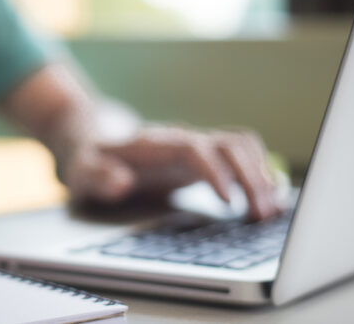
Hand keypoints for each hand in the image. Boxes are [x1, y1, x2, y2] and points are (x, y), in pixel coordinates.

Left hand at [59, 126, 280, 219]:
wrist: (94, 142)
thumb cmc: (89, 160)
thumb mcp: (81, 170)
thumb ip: (97, 175)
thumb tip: (121, 182)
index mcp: (155, 143)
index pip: (194, 148)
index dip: (215, 171)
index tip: (229, 201)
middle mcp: (182, 139)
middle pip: (228, 144)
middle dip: (249, 177)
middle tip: (262, 214)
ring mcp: (196, 147)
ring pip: (241, 148)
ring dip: (260, 175)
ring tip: (271, 211)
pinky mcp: (204, 159)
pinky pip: (242, 157)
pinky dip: (260, 174)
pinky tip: (272, 199)